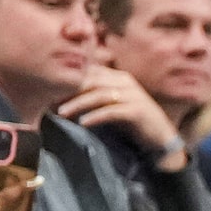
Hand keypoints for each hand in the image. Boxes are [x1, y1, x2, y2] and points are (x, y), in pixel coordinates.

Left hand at [58, 64, 182, 155]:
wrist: (160, 138)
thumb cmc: (132, 122)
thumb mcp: (111, 105)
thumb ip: (94, 97)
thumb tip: (61, 98)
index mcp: (118, 77)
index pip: (90, 72)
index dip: (70, 80)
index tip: (50, 91)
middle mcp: (126, 82)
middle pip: (92, 81)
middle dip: (69, 91)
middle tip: (50, 101)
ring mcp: (133, 96)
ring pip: (99, 95)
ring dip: (78, 104)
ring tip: (62, 113)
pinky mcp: (138, 111)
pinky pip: (112, 111)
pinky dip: (96, 116)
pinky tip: (83, 122)